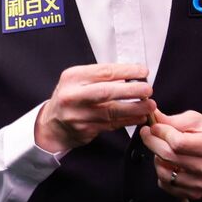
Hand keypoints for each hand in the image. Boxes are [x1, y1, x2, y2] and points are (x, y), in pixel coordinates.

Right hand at [35, 63, 156, 153]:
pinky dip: (128, 121)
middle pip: (107, 92)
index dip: (126, 71)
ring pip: (112, 111)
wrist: (52, 124)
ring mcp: (79, 115)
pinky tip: (139, 117)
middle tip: (148, 90)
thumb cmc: (69, 98)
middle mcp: (74, 96)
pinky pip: (112, 124)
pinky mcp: (86, 130)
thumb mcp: (77, 80)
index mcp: (73, 78)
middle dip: (132, 90)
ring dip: (134, 108)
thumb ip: (100, 77)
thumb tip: (130, 75)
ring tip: (149, 105)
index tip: (143, 71)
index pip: (103, 72)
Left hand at [139, 109, 201, 199]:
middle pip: (168, 157)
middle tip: (147, 134)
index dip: (160, 133)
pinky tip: (168, 164)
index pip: (177, 142)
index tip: (153, 126)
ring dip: (157, 159)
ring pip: (165, 173)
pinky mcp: (196, 194)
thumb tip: (154, 117)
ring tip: (162, 150)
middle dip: (152, 143)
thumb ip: (175, 120)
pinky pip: (168, 186)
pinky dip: (162, 174)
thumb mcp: (198, 121)